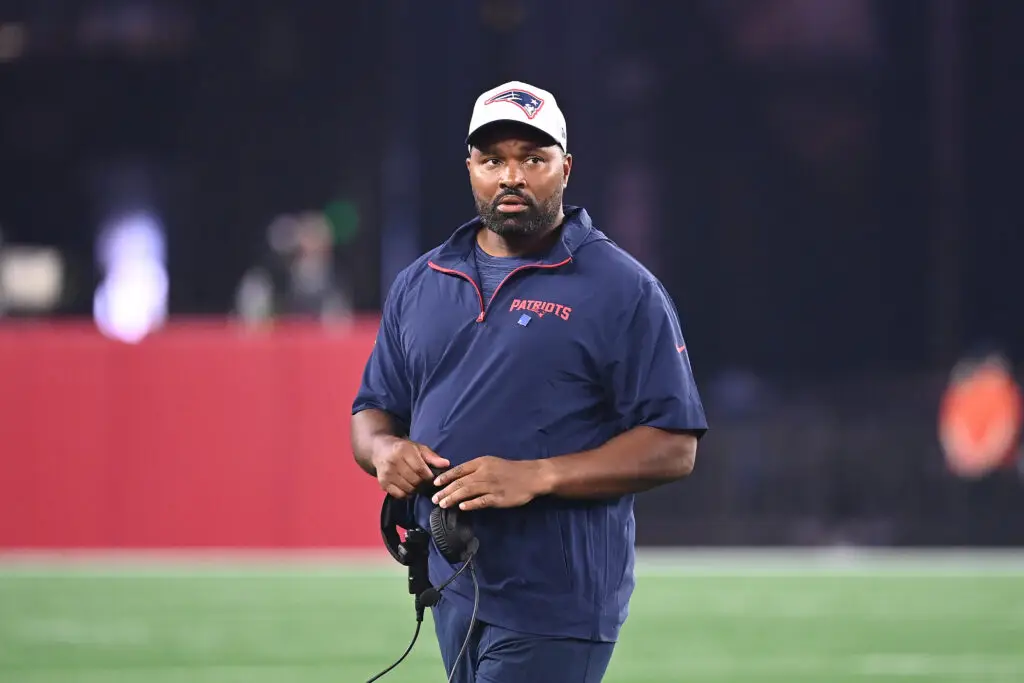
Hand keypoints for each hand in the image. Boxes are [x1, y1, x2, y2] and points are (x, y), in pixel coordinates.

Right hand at [371, 437, 449, 498]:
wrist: (380, 450)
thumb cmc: (404, 449)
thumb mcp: (419, 448)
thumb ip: (432, 457)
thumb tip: (446, 464)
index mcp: (403, 451)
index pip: (420, 469)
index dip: (429, 476)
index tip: (432, 477)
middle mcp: (393, 462)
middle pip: (415, 481)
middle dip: (423, 483)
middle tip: (426, 482)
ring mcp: (386, 474)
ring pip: (408, 489)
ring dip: (416, 489)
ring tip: (418, 484)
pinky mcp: (383, 483)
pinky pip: (400, 495)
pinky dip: (407, 494)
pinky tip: (409, 487)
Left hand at [431, 456, 547, 510]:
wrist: (531, 476)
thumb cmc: (509, 470)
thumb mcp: (491, 463)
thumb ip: (475, 469)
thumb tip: (457, 477)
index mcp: (481, 463)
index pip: (459, 469)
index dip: (446, 477)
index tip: (434, 484)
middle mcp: (484, 473)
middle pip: (460, 482)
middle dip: (445, 491)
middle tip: (434, 499)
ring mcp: (491, 486)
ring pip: (468, 491)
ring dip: (453, 498)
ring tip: (443, 504)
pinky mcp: (499, 498)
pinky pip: (482, 501)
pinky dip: (471, 504)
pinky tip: (462, 507)